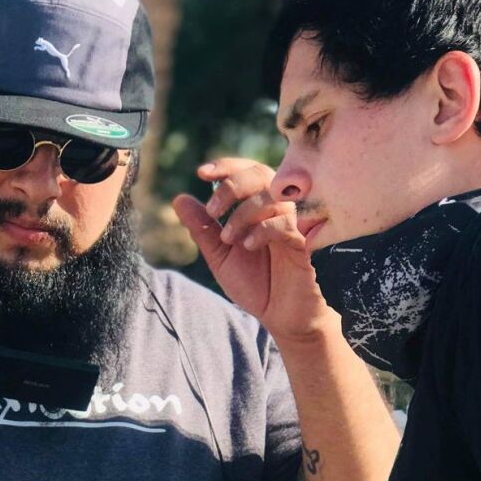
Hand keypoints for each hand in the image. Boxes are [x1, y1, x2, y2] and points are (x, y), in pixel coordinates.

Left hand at [172, 157, 332, 345]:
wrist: (278, 314)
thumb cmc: (254, 282)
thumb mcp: (219, 255)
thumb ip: (202, 228)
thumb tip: (178, 198)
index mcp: (257, 207)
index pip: (246, 171)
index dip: (226, 166)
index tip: (201, 172)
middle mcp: (276, 209)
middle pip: (261, 174)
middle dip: (232, 186)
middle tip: (213, 210)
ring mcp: (291, 224)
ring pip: (272, 197)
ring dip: (244, 213)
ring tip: (228, 238)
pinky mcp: (301, 243)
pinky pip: (285, 223)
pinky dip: (262, 230)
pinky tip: (248, 245)